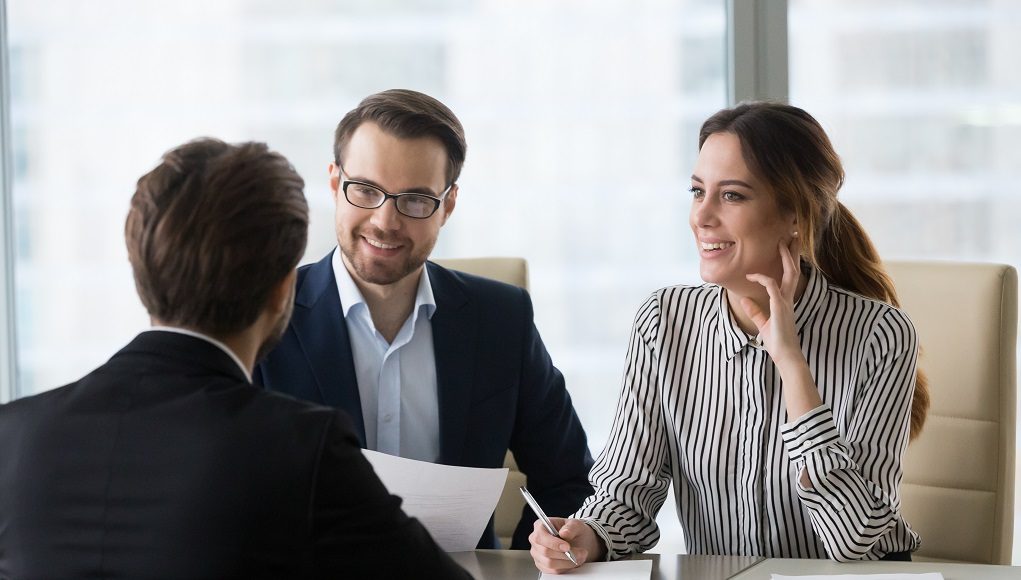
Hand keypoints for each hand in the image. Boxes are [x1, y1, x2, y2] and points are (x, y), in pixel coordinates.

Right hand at [529, 517, 605, 573]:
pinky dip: (565, 567)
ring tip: (579, 556)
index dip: (553, 543)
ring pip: (550, 563)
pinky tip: (572, 561)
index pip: (540, 536)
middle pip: (545, 552)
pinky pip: (553, 571)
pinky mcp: (542, 565)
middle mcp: (536, 540)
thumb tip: (564, 533)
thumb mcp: (575, 524)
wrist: (578, 542)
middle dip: (564, 554)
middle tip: (579, 552)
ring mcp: (538, 554)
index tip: (567, 547)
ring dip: (567, 562)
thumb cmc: (573, 531)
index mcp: (540, 526)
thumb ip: (570, 527)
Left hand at [740, 233, 802, 365]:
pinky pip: (772, 286)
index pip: (789, 274)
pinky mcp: (780, 307)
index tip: (781, 247)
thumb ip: (755, 311)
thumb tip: (744, 300)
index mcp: (785, 299)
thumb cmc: (776, 342)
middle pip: (794, 268)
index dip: (786, 260)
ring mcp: (786, 301)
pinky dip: (763, 278)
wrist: (785, 355)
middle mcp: (788, 297)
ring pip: (790, 272)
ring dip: (786, 256)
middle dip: (794, 251)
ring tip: (782, 241)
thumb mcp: (762, 323)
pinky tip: (752, 275)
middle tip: (793, 234)